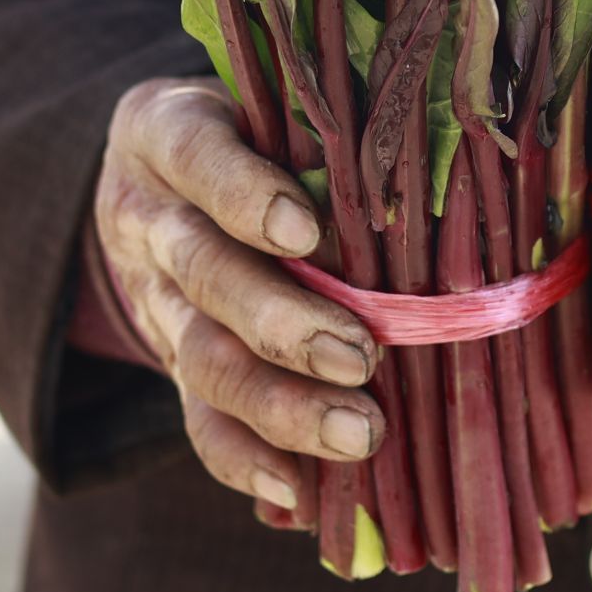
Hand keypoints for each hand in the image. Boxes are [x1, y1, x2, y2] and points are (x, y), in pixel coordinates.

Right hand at [94, 77, 384, 520]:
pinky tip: (296, 491)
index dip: (244, 196)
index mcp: (167, 135)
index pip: (198, 158)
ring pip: (202, 359)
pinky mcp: (171, 363)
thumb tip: (441, 146)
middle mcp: (150, 219)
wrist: (152, 178)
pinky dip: (243, 459)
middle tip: (360, 356)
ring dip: (280, 405)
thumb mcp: (264, 99)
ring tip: (357, 433)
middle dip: (282, 323)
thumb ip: (323, 122)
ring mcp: (155, 299)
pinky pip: (196, 419)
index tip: (305, 230)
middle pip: (205, 274)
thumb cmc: (252, 125)